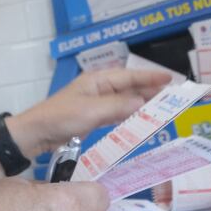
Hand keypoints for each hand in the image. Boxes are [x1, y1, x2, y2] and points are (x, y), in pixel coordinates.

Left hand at [10, 68, 172, 156]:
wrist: (35, 134)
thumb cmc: (61, 118)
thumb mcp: (92, 112)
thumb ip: (119, 106)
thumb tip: (144, 101)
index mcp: (97, 80)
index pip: (130, 76)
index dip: (151, 77)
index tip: (172, 79)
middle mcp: (98, 88)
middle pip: (130, 87)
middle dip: (151, 90)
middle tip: (174, 97)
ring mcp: (95, 102)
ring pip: (125, 100)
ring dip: (143, 103)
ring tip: (164, 108)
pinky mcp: (92, 117)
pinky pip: (117, 113)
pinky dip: (131, 115)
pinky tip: (141, 120)